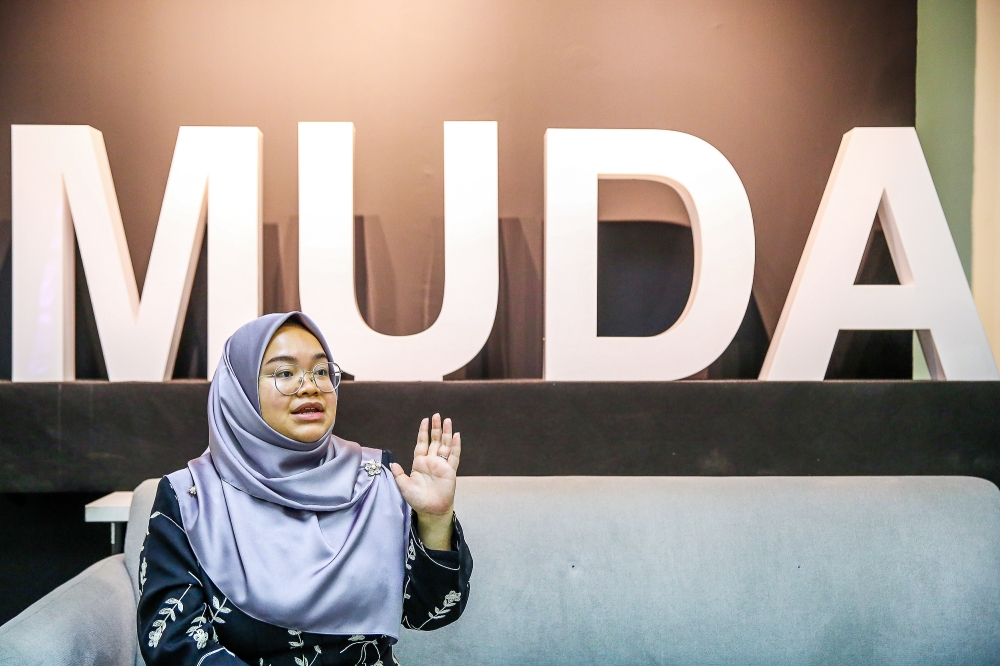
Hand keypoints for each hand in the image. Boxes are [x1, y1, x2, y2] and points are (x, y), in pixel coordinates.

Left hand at [390, 413, 459, 549]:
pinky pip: (454, 456)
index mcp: (419, 463)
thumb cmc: (417, 499)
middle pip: (434, 441)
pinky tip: (457, 436)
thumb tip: (392, 463)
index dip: (423, 432)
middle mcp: (431, 461)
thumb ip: (398, 474)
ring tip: (447, 420)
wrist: (430, 510)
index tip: (425, 420)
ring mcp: (442, 465)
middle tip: (437, 415)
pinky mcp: (450, 470)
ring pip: (445, 445)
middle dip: (435, 428)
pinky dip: (455, 446)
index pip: (421, 443)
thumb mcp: (403, 486)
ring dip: (446, 433)